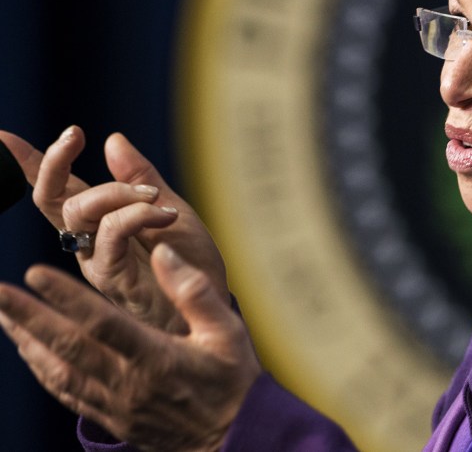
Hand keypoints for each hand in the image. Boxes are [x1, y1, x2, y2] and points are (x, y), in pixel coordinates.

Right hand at [0, 127, 227, 332]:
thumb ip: (140, 177)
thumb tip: (111, 139)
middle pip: (52, 200)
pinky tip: (163, 214)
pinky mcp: (114, 279)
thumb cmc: (190, 259)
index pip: (56, 191)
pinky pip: (109, 235)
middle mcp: (88, 244)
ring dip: (115, 191)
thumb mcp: (169, 206)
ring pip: (78, 213)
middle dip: (55, 162)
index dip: (30, 165)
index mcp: (98, 223)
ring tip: (154, 197)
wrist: (213, 299)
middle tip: (75, 134)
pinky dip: (135, 214)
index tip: (3, 137)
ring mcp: (97, 262)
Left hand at [0, 244, 261, 451]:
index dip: (65, 297)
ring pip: (59, 372)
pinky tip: (28, 352)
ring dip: (26, 342)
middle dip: (28, 317)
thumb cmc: (233, 379)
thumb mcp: (228, 330)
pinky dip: (42, 371)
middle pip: (67, 346)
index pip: (102, 323)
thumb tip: (162, 252)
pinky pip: (67, 393)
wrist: (235, 438)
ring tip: (3, 315)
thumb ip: (194, 290)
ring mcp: (116, 404)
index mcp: (157, 357)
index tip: (35, 272)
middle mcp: (129, 382)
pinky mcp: (112, 419)